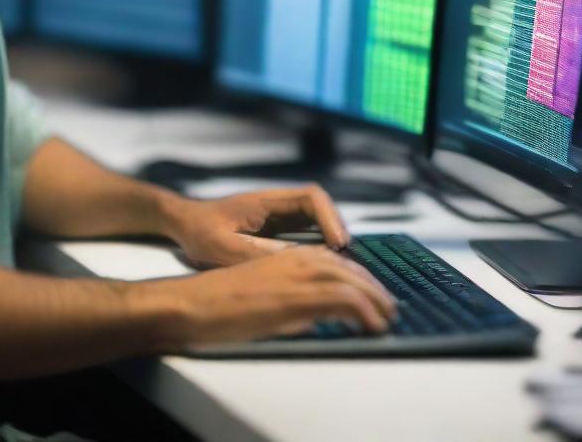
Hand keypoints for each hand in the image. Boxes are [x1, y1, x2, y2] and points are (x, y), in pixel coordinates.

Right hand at [141, 245, 396, 348]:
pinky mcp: (297, 296)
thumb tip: (315, 313)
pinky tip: (372, 325)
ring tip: (387, 317)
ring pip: (351, 280)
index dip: (357, 276)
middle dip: (372, 287)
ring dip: (374, 298)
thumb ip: (289, 295)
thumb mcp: (261, 290)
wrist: (194, 302)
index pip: (333, 261)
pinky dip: (365, 311)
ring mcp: (297, 276)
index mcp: (285, 255)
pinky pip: (344, 300)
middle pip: (348, 268)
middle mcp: (295, 259)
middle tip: (388, 307)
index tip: (371, 294)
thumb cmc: (218, 301)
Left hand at [164, 185, 350, 267]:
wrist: (183, 223)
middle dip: (337, 230)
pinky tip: (321, 267)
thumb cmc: (199, 231)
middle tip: (346, 261)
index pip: (311, 197)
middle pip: (321, 208)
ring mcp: (278, 214)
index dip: (330, 218)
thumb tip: (292, 264)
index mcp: (266, 201)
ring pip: (317, 219)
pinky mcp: (276, 227)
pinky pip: (307, 231)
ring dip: (331, 238)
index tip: (338, 244)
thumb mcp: (223, 247)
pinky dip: (320, 246)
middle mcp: (277, 203)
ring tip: (340, 267)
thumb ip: (256, 254)